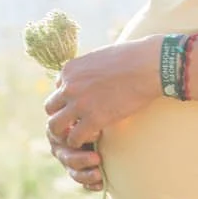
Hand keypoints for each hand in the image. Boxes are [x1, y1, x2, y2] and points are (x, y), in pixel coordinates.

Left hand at [42, 39, 158, 188]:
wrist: (147, 66)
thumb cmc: (131, 58)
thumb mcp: (99, 56)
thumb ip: (88, 68)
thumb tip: (90, 74)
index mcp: (70, 69)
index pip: (57, 88)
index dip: (69, 99)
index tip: (83, 104)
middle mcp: (69, 86)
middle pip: (50, 107)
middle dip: (60, 116)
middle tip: (74, 123)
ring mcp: (79, 103)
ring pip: (55, 125)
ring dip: (64, 132)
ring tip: (78, 135)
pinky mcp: (94, 118)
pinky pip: (74, 138)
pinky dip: (80, 142)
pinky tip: (91, 139)